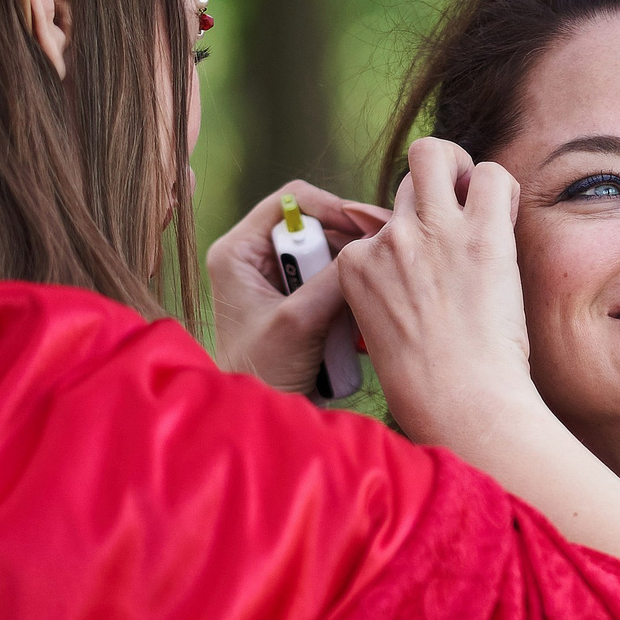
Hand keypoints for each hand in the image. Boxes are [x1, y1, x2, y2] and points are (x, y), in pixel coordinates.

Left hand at [206, 180, 389, 394]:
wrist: (257, 417)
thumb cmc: (261, 373)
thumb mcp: (298, 323)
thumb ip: (332, 282)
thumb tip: (371, 251)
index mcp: (238, 251)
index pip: (291, 201)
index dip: (332, 209)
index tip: (367, 229)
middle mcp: (255, 258)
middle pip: (315, 226)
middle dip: (348, 243)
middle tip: (381, 259)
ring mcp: (276, 281)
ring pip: (328, 255)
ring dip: (351, 272)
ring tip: (373, 290)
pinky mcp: (296, 302)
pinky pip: (331, 281)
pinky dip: (349, 293)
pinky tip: (364, 309)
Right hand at [336, 138, 533, 447]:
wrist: (458, 403)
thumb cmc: (429, 388)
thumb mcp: (384, 333)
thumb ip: (388, 294)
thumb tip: (410, 273)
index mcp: (355, 266)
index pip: (379, 227)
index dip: (413, 243)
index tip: (435, 277)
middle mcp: (386, 241)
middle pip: (405, 184)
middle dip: (433, 193)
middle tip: (462, 218)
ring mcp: (429, 231)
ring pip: (434, 155)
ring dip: (460, 168)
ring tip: (482, 203)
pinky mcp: (478, 233)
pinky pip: (491, 174)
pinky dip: (502, 187)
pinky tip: (506, 217)